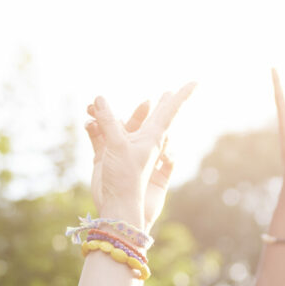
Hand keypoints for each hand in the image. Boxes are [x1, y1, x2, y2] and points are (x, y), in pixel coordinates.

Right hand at [85, 83, 193, 229]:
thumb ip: (108, 121)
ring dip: (104, 114)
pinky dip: (94, 128)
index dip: (182, 96)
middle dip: (158, 105)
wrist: (115, 203)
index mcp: (153, 137)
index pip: (170, 111)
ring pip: (118, 123)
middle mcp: (141, 140)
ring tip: (90, 107)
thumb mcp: (118, 145)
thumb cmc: (125, 177)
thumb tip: (99, 99)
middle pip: (150, 116)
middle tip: (168, 93)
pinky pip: (100, 135)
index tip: (196, 82)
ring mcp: (124, 147)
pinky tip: (87, 123)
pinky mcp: (107, 154)